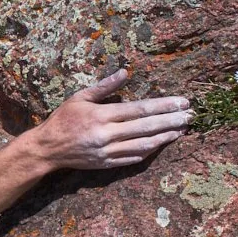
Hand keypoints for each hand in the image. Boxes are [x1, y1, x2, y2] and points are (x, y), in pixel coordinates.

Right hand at [28, 71, 191, 169]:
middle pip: (146, 127)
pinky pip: (133, 159)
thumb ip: (104, 86)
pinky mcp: (106, 164)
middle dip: (171, 121)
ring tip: (182, 129)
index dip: (163, 106)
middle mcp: (106, 135)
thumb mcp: (79, 97)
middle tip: (191, 116)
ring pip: (143, 145)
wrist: (46, 149)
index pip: (139, 109)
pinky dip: (150, 151)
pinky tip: (162, 143)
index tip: (182, 102)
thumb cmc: (62, 119)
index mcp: (101, 115)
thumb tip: (126, 72)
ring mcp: (107, 152)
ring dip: (165, 137)